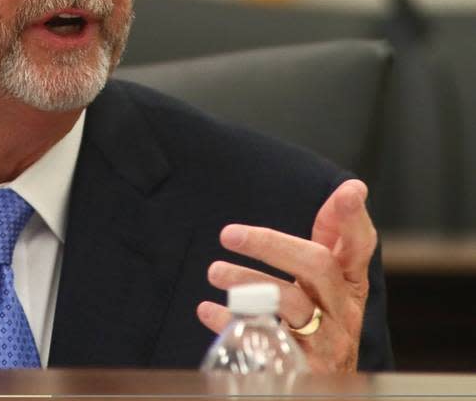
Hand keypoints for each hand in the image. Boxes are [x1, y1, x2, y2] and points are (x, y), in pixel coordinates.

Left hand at [196, 179, 375, 372]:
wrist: (325, 385)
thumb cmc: (322, 322)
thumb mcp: (329, 283)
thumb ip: (331, 239)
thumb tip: (351, 187)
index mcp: (350, 284)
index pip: (359, 246)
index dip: (353, 219)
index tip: (349, 191)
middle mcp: (344, 311)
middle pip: (317, 266)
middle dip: (272, 243)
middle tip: (229, 233)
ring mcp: (327, 341)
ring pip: (292, 305)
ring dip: (248, 284)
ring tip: (215, 271)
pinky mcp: (304, 368)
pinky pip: (266, 342)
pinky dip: (233, 325)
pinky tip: (208, 311)